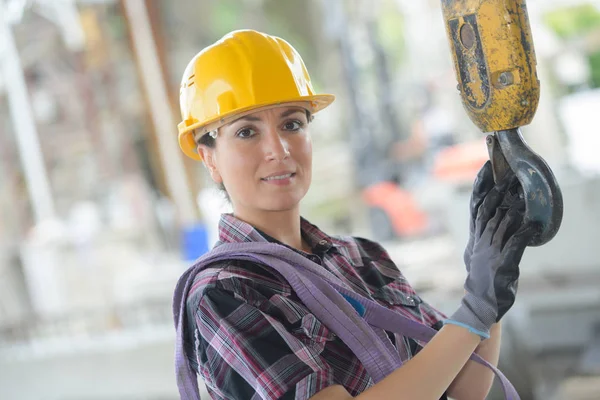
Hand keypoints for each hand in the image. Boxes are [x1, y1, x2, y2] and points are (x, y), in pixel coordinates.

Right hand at [446, 169, 537, 338]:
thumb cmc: (483, 275)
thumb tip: (500, 212)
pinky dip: (524, 234)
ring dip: (510, 207)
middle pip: (487, 210)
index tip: (487, 166)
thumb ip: (487, 231)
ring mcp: (491, 252)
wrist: (480, 302)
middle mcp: (481, 241)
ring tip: (520, 192)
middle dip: (496, 190)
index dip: (481, 185)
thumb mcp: (480, 250)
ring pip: (500, 224)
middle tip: (506, 173)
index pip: (476, 205)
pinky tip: (534, 225)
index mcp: (476, 236)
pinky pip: (515, 245)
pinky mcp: (504, 264)